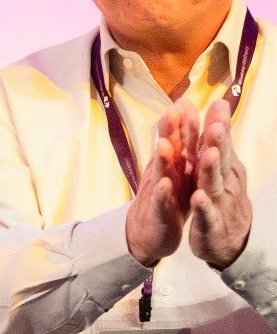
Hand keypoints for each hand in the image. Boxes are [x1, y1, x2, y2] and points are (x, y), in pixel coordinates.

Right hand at [125, 98, 197, 267]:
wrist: (148, 232)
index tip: (185, 100)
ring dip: (163, 159)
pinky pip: (160, 202)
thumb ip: (182, 143)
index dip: (182, 121)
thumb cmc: (167, 198)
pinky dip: (162, 193)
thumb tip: (185, 111)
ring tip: (165, 144)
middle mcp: (164, 173)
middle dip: (169, 131)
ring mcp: (158, 192)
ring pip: (161, 173)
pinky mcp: (158, 212)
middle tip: (171, 112)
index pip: (178, 138)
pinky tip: (164, 185)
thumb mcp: (178, 169)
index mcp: (174, 163)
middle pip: (167, 149)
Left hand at [188, 97, 251, 268]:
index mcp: (224, 167)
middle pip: (220, 159)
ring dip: (211, 169)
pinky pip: (207, 214)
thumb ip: (217, 142)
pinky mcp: (211, 224)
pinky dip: (203, 206)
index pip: (221, 143)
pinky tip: (198, 197)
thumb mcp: (220, 168)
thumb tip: (218, 108)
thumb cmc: (222, 197)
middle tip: (216, 124)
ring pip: (214, 184)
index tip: (217, 103)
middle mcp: (225, 182)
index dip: (219, 124)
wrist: (229, 240)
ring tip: (208, 155)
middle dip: (218, 142)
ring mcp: (219, 203)